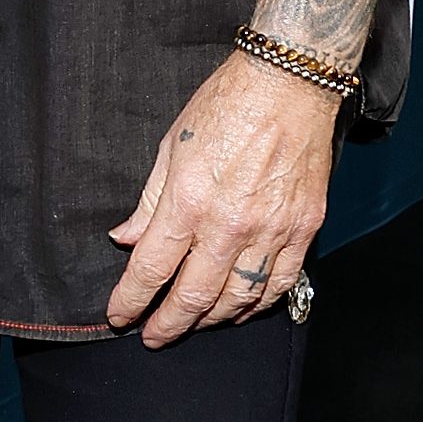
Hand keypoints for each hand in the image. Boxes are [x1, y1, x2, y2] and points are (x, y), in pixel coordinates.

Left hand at [105, 51, 334, 347]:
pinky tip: (240, 310)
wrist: (288, 86)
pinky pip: (279, 286)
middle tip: (153, 336)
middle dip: (168, 323)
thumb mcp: (172, 146)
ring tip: (192, 324)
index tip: (119, 316)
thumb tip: (127, 238)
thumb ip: (150, 200)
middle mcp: (229, 225)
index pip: (152, 266)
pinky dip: (257, 306)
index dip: (131, 299)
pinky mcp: (302, 232)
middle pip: (194, 296)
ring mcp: (271, 232)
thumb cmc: (224, 106)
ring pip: (238, 300)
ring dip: (211, 320)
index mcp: (189, 200)